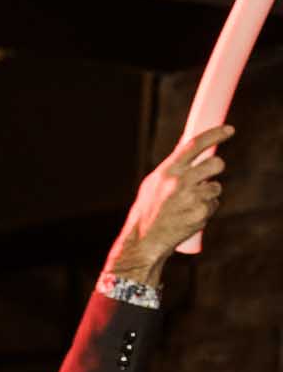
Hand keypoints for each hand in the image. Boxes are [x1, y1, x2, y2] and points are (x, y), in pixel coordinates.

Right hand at [106, 124, 231, 285]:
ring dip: (207, 194)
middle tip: (207, 176)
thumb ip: (172, 167)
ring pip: (215, 187)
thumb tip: (188, 146)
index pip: (195, 145)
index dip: (215, 134)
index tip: (229, 130)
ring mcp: (191, 197)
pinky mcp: (200, 213)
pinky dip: (205, 210)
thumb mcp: (153, 184)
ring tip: (188, 205)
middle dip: (215, 168)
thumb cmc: (147, 212)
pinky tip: (188, 216)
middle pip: (215, 164)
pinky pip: (213, 204)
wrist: (143, 241)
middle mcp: (180, 182)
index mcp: (167, 172)